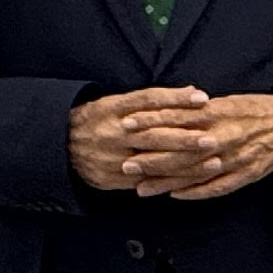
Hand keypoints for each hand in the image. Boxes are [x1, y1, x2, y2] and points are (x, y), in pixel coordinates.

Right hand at [69, 87, 207, 192]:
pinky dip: (171, 181)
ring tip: (213, 162)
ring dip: (185, 164)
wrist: (59, 146)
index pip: (148, 100)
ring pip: (153, 162)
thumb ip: (152, 100)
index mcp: (111, 108)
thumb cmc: (98, 120)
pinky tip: (193, 180)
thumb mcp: (116, 103)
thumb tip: (194, 91)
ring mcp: (111, 157)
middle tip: (213, 139)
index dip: (176, 99)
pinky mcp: (110, 178)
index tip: (203, 98)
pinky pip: (146, 181)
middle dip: (185, 139)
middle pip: (153, 134)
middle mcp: (111, 132)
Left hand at [116, 91, 272, 202]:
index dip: (150, 122)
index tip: (127, 125)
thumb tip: (167, 108)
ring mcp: (234, 158)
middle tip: (127, 165)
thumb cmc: (254, 110)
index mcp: (217, 113)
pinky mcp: (246, 174)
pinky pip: (218, 186)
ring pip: (195, 172)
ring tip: (143, 188)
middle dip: (152, 158)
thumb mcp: (226, 101)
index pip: (176, 118)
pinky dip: (197, 192)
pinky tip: (177, 196)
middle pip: (181, 150)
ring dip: (168, 181)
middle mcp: (223, 136)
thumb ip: (199, 109)